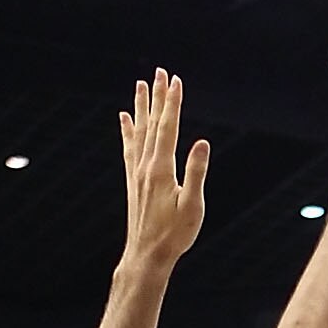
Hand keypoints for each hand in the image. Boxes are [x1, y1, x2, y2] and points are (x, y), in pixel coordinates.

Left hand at [119, 69, 209, 275]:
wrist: (147, 255)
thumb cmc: (174, 235)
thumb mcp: (193, 206)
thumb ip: (197, 173)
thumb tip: (203, 143)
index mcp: (162, 170)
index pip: (169, 128)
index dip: (173, 103)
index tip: (176, 80)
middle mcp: (146, 166)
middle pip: (152, 124)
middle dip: (157, 97)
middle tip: (159, 72)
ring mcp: (137, 172)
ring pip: (139, 132)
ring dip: (141, 107)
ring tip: (140, 85)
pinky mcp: (133, 180)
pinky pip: (129, 148)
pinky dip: (127, 130)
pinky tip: (124, 118)